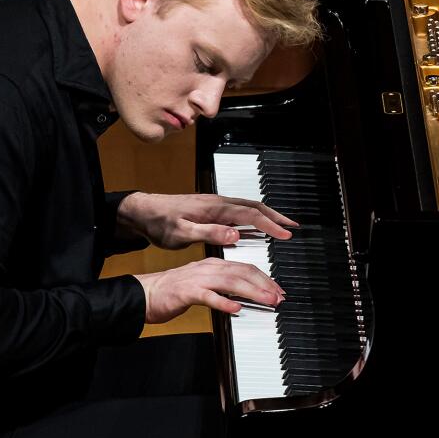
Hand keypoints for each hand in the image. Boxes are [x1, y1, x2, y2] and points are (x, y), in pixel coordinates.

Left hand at [117, 192, 297, 249]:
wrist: (144, 212)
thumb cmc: (160, 223)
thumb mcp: (182, 233)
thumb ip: (209, 234)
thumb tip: (235, 235)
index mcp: (214, 208)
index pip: (250, 214)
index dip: (270, 225)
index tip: (285, 235)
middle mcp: (218, 203)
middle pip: (255, 206)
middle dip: (276, 217)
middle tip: (293, 228)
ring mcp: (215, 204)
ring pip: (249, 207)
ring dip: (268, 216)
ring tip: (282, 226)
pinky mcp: (211, 208)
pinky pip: (239, 210)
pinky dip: (254, 217)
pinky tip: (257, 226)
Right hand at [133, 258, 286, 323]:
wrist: (144, 293)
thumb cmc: (172, 292)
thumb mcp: (202, 285)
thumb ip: (222, 287)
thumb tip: (243, 296)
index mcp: (213, 265)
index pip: (245, 267)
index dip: (264, 278)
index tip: (277, 290)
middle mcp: (208, 268)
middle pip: (242, 272)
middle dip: (265, 284)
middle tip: (279, 297)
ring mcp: (197, 279)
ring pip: (230, 282)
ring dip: (252, 292)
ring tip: (267, 301)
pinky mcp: (186, 292)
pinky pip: (208, 296)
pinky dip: (224, 302)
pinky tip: (235, 309)